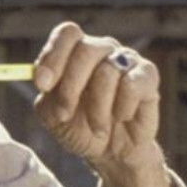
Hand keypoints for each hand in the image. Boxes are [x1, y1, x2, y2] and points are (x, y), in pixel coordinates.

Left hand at [33, 21, 173, 186]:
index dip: (53, 56)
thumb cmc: (78, 128)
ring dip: (97, 107)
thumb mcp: (53, 114)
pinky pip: (132, 84)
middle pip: (85, 49)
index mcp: (74, 52)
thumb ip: (46, 93)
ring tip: (97, 126)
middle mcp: (102, 49)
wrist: (110, 152)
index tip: (42, 85)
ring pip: (107, 71)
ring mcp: (126, 60)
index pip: (67, 34)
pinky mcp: (148, 76)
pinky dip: (121, 108)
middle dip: (70, 88)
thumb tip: (38, 76)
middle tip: (65, 114)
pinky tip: (121, 118)